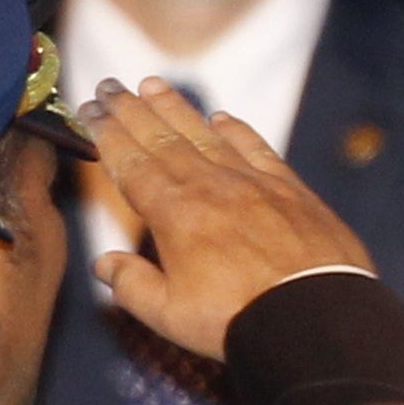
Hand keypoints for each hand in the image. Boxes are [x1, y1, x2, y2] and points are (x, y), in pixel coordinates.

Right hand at [81, 77, 376, 359]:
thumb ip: (131, 286)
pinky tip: (223, 118)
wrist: (313, 315)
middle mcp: (210, 186)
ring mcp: (252, 182)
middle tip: (109, 84)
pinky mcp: (291, 189)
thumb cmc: (236, 320)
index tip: (90, 109)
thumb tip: (104, 262)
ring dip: (177, 108)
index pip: (131, 163)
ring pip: (205, 135)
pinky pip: (257, 149)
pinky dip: (238, 131)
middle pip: (162, 139)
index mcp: (174, 213)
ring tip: (153, 85)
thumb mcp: (169, 315)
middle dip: (132, 109)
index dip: (107, 134)